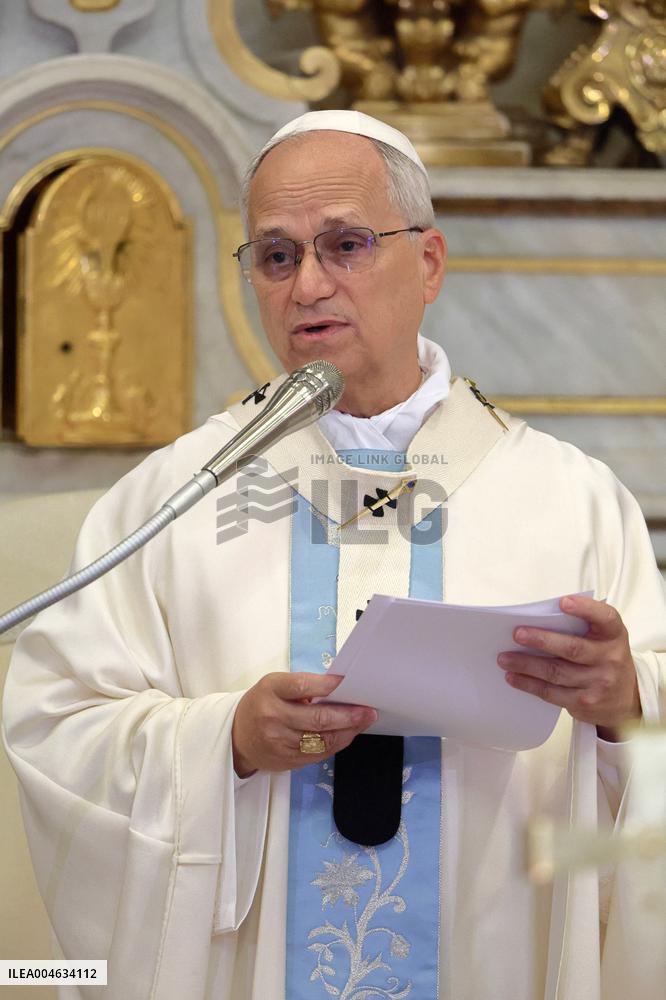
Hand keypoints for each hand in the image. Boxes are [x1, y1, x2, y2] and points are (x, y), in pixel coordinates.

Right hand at [232, 672, 377, 776]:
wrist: (236, 737)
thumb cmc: (262, 704)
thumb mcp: (275, 685)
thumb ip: (303, 686)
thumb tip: (339, 690)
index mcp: (271, 690)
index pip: (302, 686)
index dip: (327, 685)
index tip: (347, 682)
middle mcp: (273, 717)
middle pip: (318, 719)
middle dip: (348, 716)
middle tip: (369, 711)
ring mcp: (280, 742)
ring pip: (322, 740)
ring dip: (348, 732)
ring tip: (364, 722)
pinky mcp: (287, 761)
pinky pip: (318, 754)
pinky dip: (336, 744)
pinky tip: (347, 734)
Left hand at [497, 595, 640, 740]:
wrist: (625, 700)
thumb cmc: (604, 658)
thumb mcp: (604, 638)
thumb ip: (581, 626)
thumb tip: (538, 619)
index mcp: (614, 635)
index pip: (605, 618)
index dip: (586, 609)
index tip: (564, 602)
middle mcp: (610, 659)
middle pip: (573, 648)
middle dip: (542, 640)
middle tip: (517, 634)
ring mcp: (598, 683)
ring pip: (556, 672)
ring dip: (526, 664)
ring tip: (504, 658)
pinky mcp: (584, 703)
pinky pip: (551, 693)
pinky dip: (529, 684)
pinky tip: (513, 677)